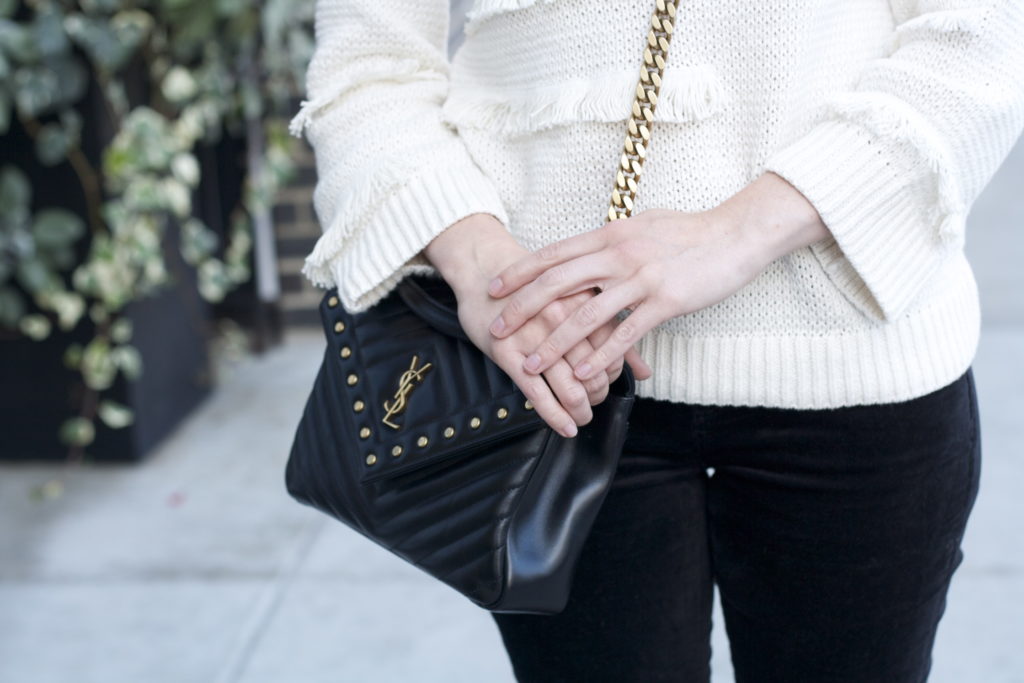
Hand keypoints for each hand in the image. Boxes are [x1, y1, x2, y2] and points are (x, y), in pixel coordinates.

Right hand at [423, 214, 651, 436]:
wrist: (483, 269)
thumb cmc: (534, 287)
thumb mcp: (578, 303)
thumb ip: (614, 336)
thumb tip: (645, 372)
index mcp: (583, 301)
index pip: (614, 349)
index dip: (614, 372)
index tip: (607, 381)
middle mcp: (562, 318)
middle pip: (595, 371)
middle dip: (598, 395)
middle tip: (594, 402)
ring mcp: (533, 335)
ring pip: (570, 387)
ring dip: (581, 411)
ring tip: (582, 417)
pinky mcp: (507, 352)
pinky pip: (537, 394)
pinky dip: (555, 417)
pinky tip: (566, 428)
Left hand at [486, 172, 829, 380]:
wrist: (735, 234)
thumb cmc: (689, 232)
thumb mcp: (642, 226)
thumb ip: (612, 240)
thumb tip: (589, 247)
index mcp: (609, 235)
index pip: (553, 254)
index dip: (520, 272)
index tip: (494, 288)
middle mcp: (618, 254)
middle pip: (557, 283)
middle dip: (522, 309)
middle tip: (497, 330)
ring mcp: (640, 277)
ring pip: (586, 314)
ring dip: (554, 344)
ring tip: (531, 365)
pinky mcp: (664, 300)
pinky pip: (626, 333)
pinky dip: (601, 357)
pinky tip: (583, 374)